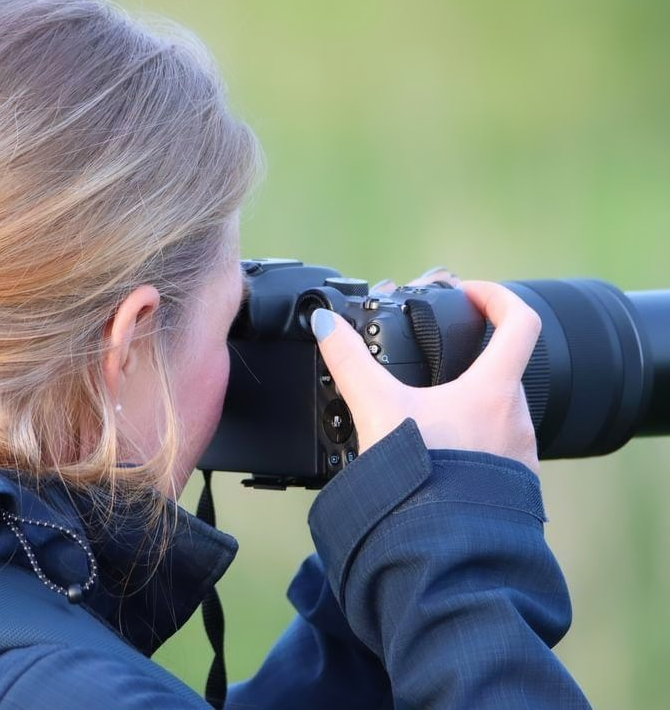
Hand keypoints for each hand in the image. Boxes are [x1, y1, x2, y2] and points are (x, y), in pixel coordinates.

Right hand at [311, 280, 540, 472]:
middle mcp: (517, 418)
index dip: (496, 296)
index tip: (469, 293)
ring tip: (426, 408)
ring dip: (469, 400)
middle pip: (506, 366)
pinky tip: (435, 452)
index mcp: (494, 390)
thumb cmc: (423, 479)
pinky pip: (495, 448)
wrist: (444, 551)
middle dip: (472, 354)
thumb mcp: (378, 410)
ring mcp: (519, 455)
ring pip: (499, 410)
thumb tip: (324, 323)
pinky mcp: (510, 486)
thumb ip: (349, 363)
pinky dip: (469, 440)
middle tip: (436, 351)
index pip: (521, 320)